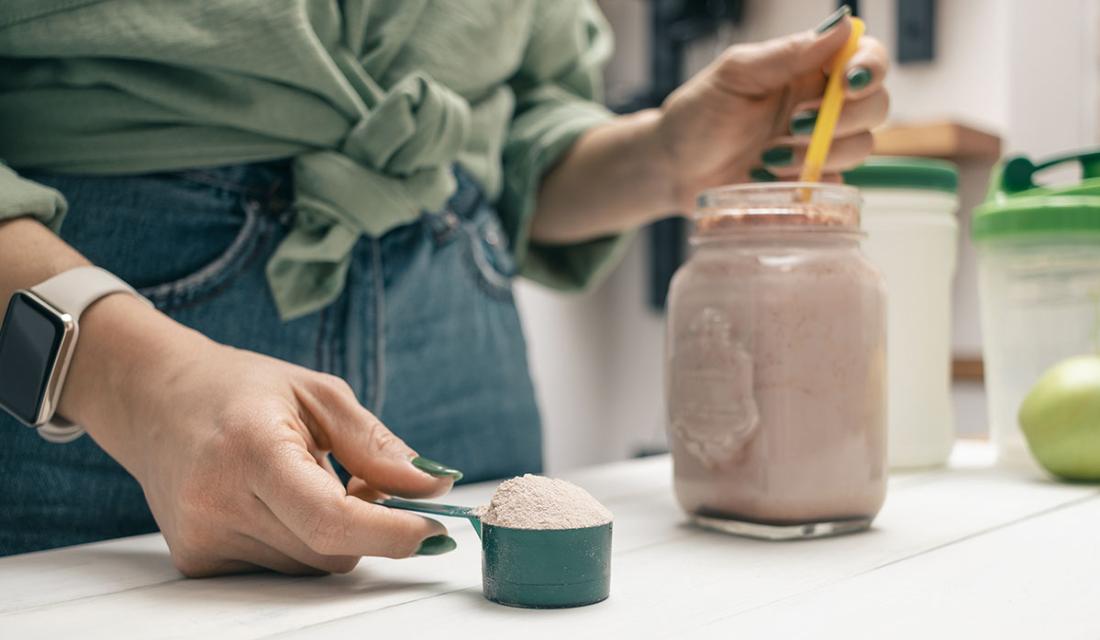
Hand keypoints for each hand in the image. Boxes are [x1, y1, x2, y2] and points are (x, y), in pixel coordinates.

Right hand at [66, 297, 458, 576]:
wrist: (153, 399)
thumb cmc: (241, 388)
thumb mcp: (319, 394)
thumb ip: (377, 446)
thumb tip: (435, 486)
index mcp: (252, 448)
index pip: (332, 519)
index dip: (392, 533)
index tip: (434, 529)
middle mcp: (218, 499)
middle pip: (330, 549)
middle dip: (369, 526)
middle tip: (367, 481)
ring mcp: (202, 536)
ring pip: (308, 566)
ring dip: (332, 534)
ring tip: (310, 478)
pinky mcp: (195, 559)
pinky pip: (278, 569)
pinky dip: (298, 541)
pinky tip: (278, 500)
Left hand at [657, 10, 888, 209]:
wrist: (672, 168)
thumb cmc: (698, 114)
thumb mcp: (735, 75)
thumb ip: (786, 53)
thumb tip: (842, 25)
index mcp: (808, 69)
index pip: (865, 57)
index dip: (869, 67)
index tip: (847, 81)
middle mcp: (821, 105)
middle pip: (876, 105)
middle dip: (845, 117)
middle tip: (794, 122)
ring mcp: (818, 146)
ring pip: (860, 147)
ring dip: (819, 152)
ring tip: (769, 156)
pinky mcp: (810, 183)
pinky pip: (837, 186)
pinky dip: (810, 183)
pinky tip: (770, 178)